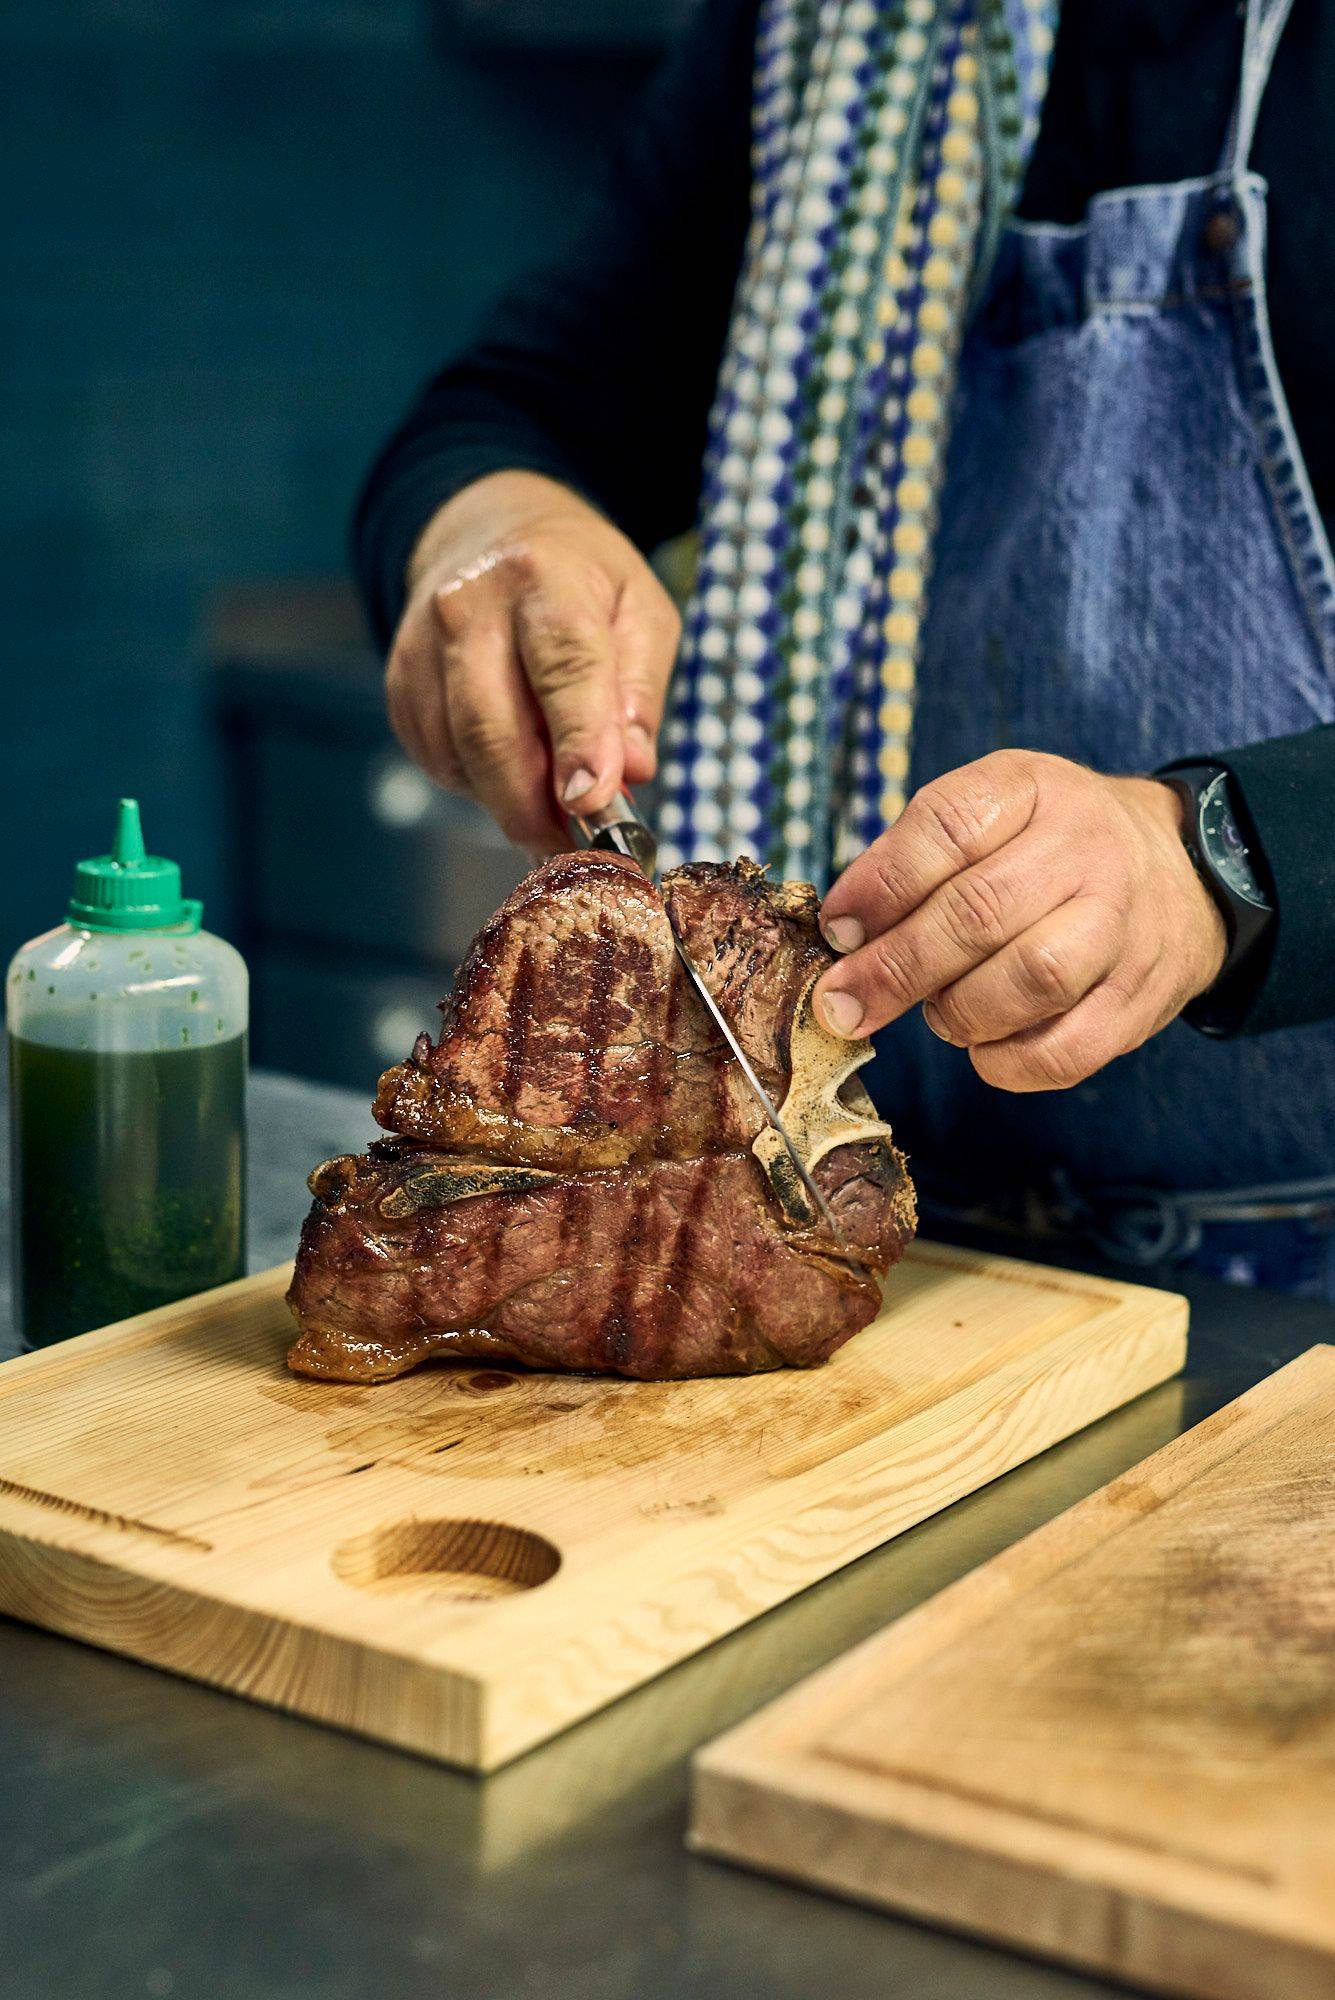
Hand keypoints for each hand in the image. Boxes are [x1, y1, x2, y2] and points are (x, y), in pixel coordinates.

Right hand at [386, 470, 680, 851]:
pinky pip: (438, 758)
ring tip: (552, 813)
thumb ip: (640, 691)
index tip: (592, 802)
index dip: (578, 741)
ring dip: (509, 802)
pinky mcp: (400, 683)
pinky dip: (478, 784)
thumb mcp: (639, 610)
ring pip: (460, 754)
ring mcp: (422, 645)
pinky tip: (510, 771)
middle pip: (493, 727)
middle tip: (573, 848)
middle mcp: (469, 607)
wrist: (488, 531)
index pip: (563, 667)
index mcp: (543, 579)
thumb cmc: (579, 580)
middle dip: (534, 804)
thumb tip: (632, 769)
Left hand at [815, 750, 1227, 1091]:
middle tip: (844, 1002)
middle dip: (895, 967)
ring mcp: (1124, 926)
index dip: (880, 884)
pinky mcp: (1141, 999)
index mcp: (1034, 789)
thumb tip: (845, 933)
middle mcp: (1087, 849)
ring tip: (938, 1013)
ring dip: (958, 1012)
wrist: (1184, 873)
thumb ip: (916, 858)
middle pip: (978, 912)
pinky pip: (1066, 1049)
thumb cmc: (1051, 848)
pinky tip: (983, 1047)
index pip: (947, 825)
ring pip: (1030, 979)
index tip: (838, 930)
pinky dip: (1006, 1061)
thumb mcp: (993, 812)